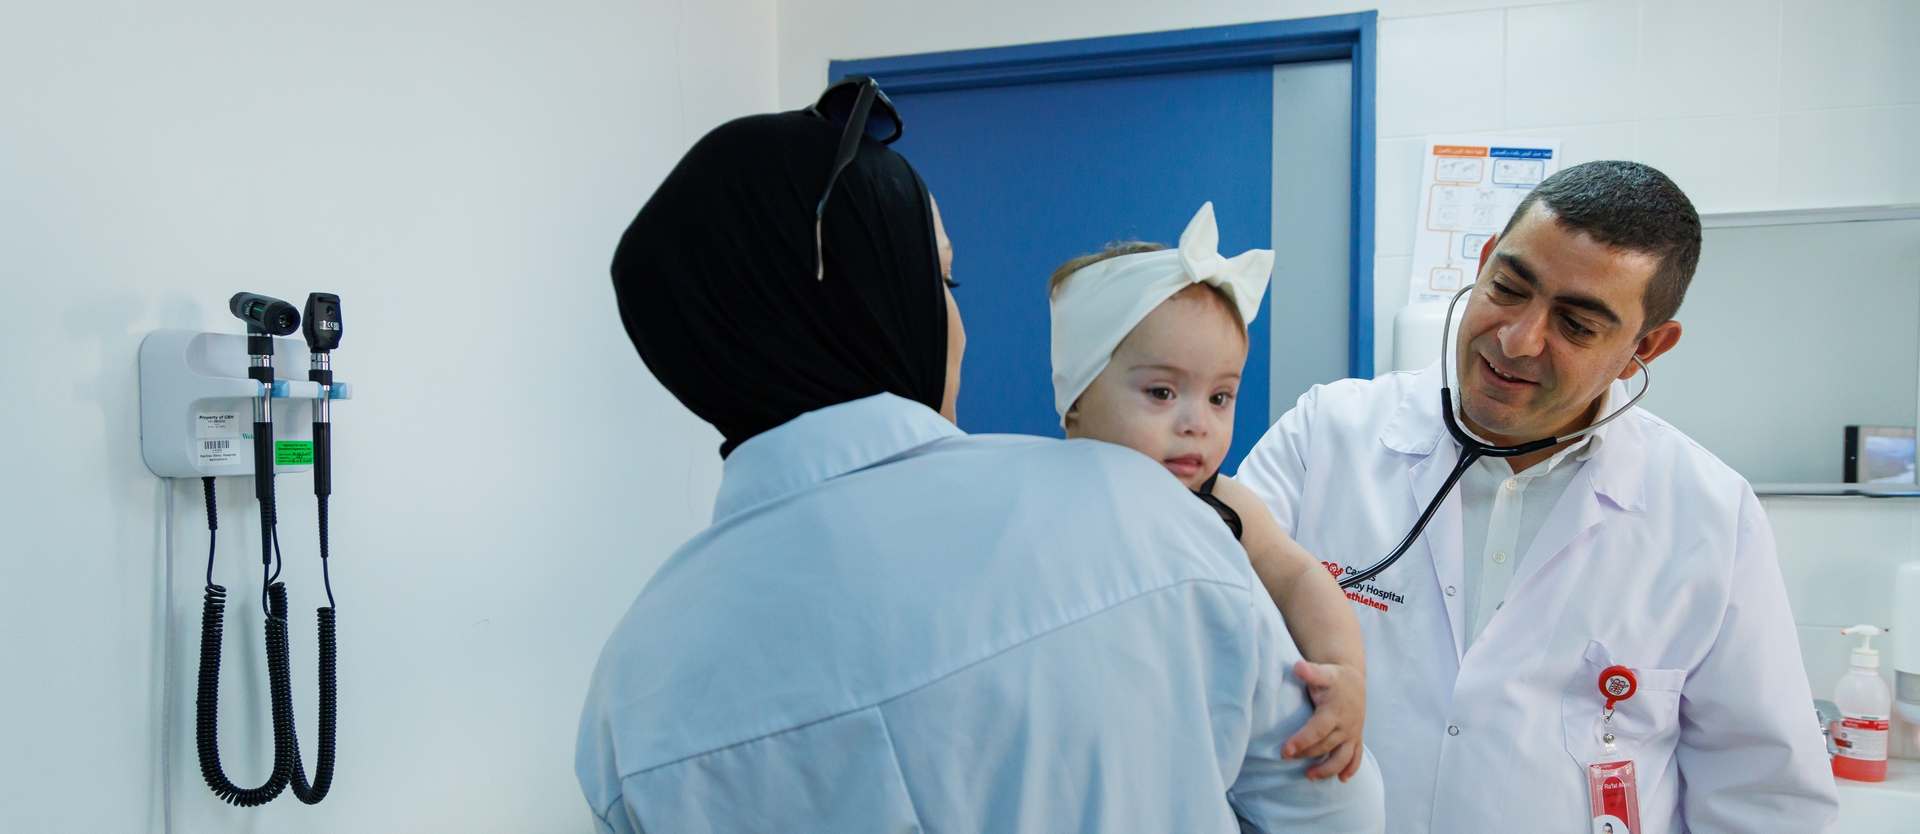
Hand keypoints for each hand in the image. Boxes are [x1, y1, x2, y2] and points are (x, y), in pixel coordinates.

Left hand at [1282, 659, 1366, 780]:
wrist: (1354, 680)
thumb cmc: (1333, 677)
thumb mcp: (1323, 672)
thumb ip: (1310, 671)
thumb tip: (1297, 666)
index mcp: (1334, 711)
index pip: (1317, 731)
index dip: (1301, 741)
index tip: (1285, 751)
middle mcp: (1345, 725)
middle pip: (1325, 746)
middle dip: (1306, 754)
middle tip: (1286, 758)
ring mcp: (1352, 733)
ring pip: (1342, 757)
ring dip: (1328, 769)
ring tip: (1310, 776)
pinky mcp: (1356, 738)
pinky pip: (1356, 756)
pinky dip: (1351, 769)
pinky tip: (1342, 779)